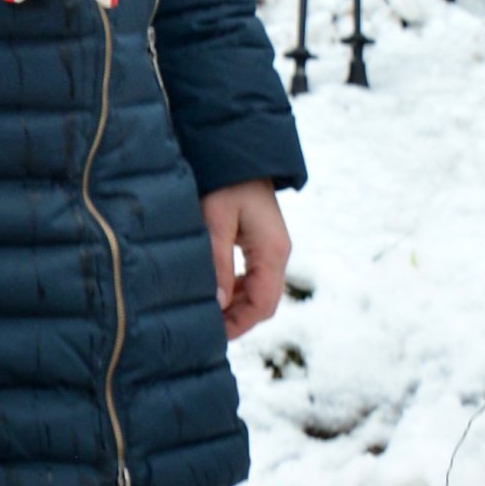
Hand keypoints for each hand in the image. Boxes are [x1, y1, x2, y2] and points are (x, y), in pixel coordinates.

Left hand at [204, 180, 291, 338]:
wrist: (239, 149)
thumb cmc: (226, 181)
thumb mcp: (215, 219)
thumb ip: (217, 261)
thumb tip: (217, 304)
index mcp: (272, 251)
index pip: (263, 304)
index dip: (240, 324)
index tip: (213, 335)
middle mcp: (278, 253)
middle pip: (264, 302)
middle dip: (238, 319)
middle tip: (206, 329)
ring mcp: (273, 248)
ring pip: (259, 291)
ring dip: (236, 305)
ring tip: (207, 313)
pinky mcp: (262, 241)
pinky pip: (254, 276)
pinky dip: (236, 288)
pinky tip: (215, 289)